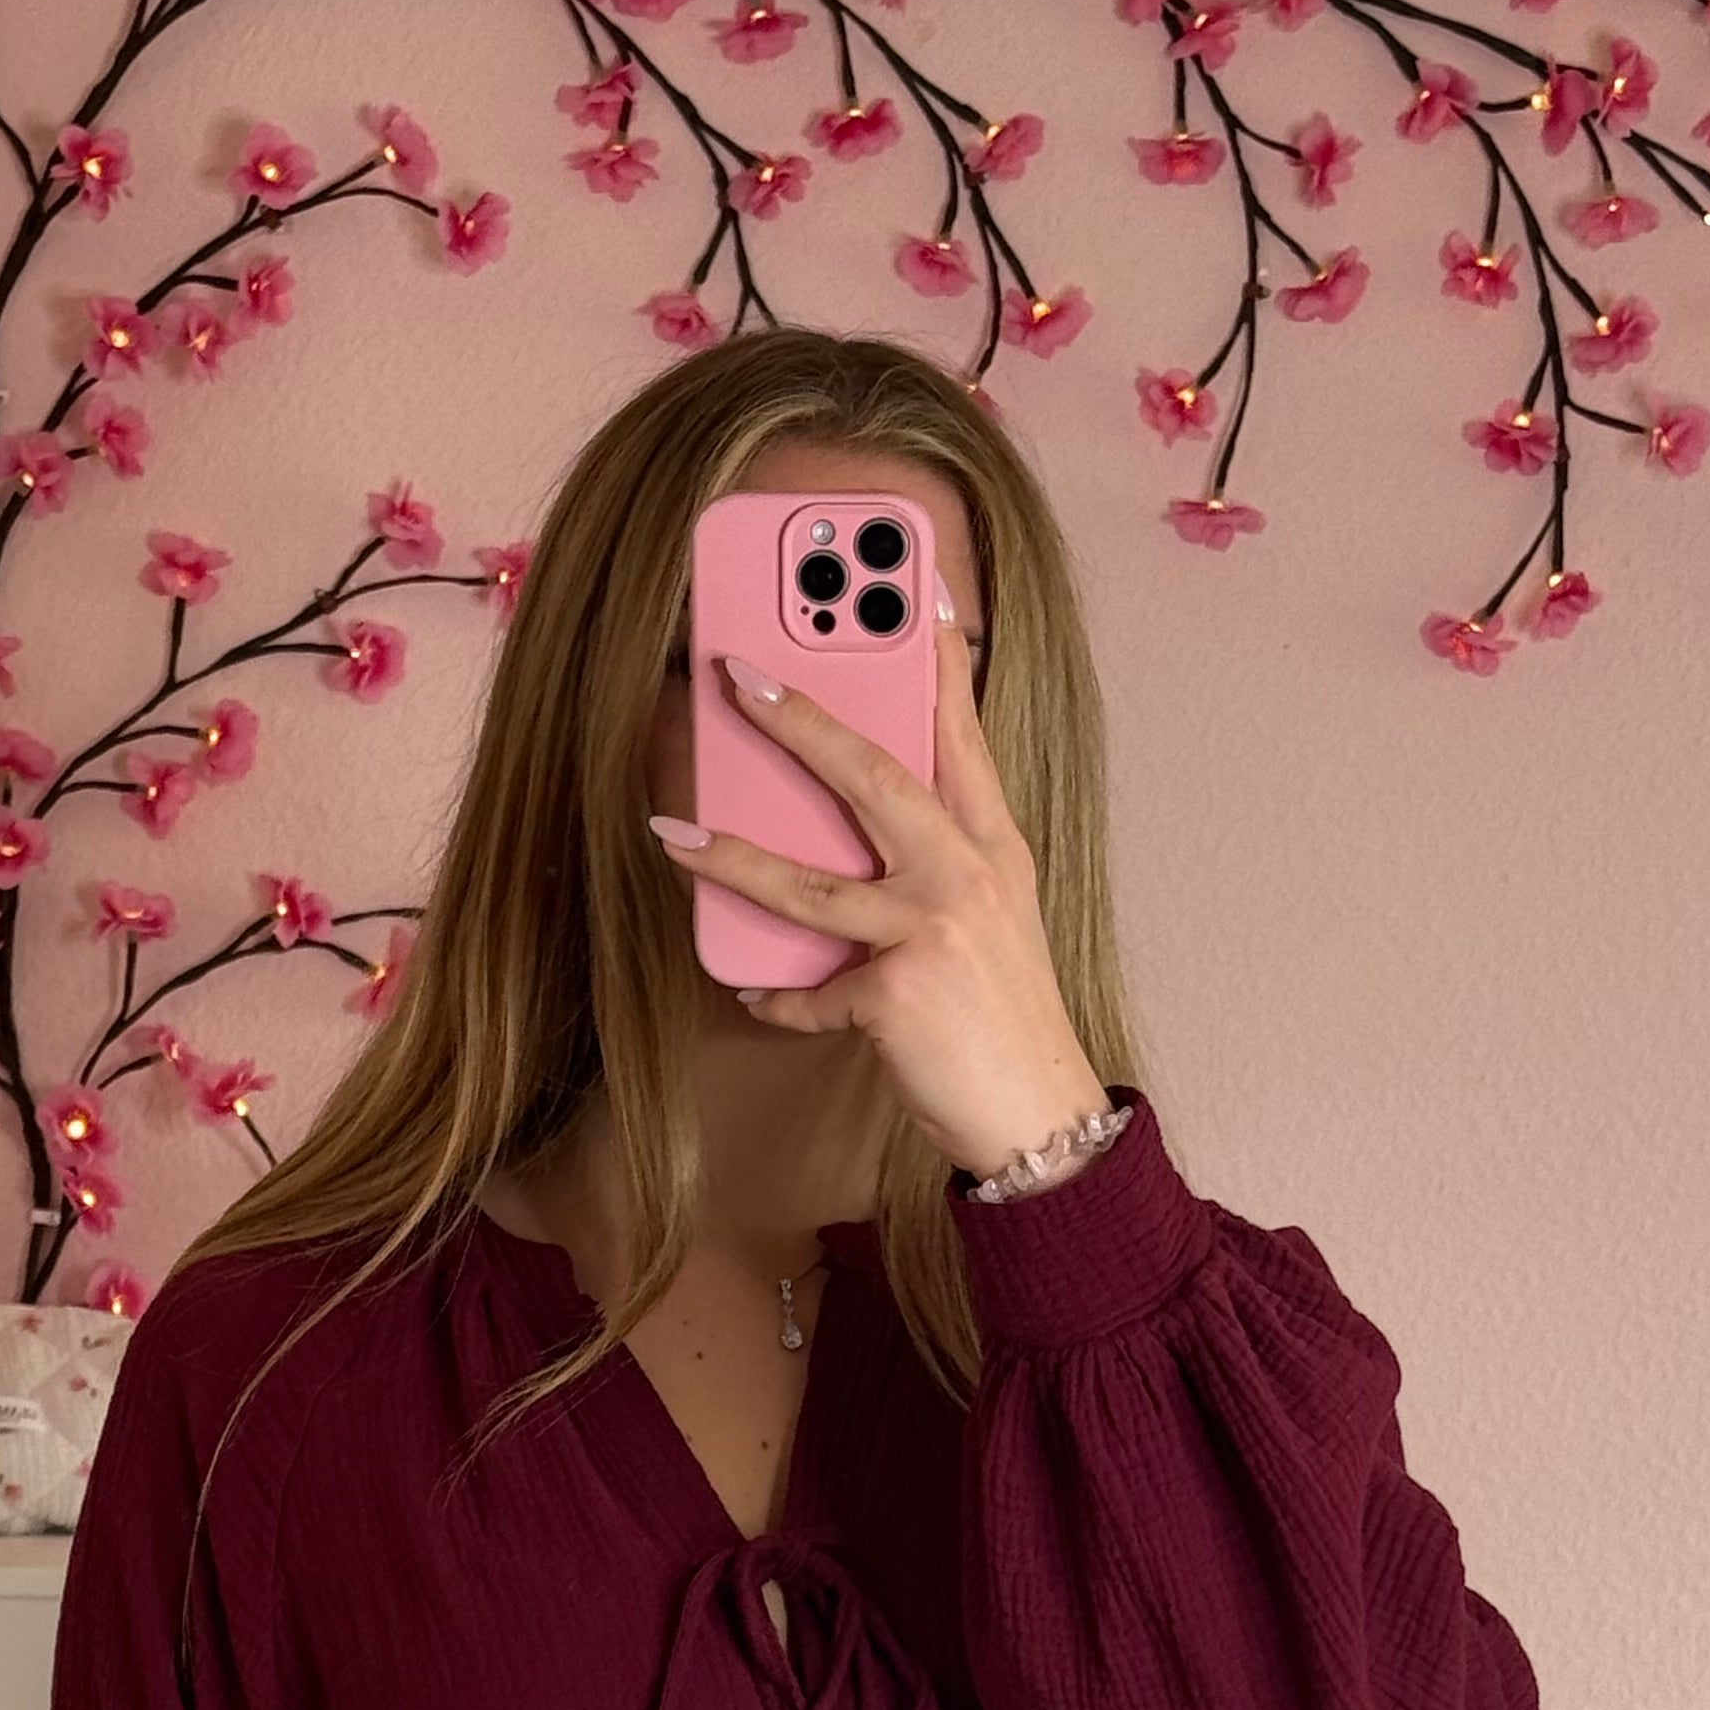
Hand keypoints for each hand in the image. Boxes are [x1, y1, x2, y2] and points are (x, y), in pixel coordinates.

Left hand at [647, 608, 1113, 1178]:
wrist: (1040, 1119)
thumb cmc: (1001, 1013)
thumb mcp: (987, 916)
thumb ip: (931, 858)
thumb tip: (839, 819)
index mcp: (993, 845)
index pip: (961, 733)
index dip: (935, 660)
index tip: (911, 590)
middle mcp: (969, 874)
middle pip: (875, 777)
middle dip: (803, 720)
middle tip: (740, 672)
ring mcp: (934, 932)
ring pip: (812, 884)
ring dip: (730, 857)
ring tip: (669, 833)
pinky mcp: (897, 995)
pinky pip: (808, 991)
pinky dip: (777, 996)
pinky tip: (754, 993)